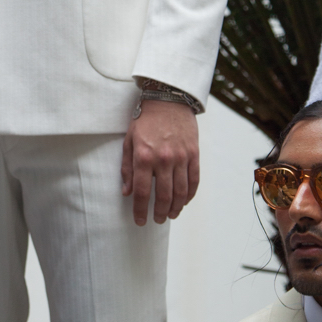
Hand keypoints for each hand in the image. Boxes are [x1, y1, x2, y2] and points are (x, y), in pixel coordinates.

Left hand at [121, 98, 199, 225]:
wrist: (168, 100)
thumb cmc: (145, 120)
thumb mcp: (129, 141)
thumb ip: (127, 168)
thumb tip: (127, 192)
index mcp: (144, 157)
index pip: (142, 192)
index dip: (140, 210)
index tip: (140, 221)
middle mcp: (163, 159)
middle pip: (164, 196)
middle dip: (160, 212)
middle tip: (158, 220)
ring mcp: (181, 157)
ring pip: (181, 192)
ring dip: (176, 207)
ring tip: (171, 215)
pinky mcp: (194, 154)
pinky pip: (194, 180)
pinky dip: (190, 194)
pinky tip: (184, 201)